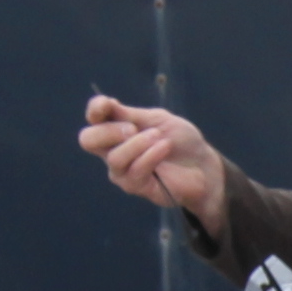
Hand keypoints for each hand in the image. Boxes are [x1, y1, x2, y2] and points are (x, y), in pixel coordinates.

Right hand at [79, 95, 226, 231]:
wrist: (203, 165)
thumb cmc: (180, 140)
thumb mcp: (157, 120)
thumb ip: (130, 114)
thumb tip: (105, 103)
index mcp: (116, 128)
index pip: (94, 118)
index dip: (95, 109)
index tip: (111, 104)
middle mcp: (112, 150)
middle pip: (88, 140)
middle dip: (109, 131)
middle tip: (133, 128)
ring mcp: (122, 171)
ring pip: (114, 158)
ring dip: (138, 144)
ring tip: (159, 138)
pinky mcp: (137, 187)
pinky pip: (135, 171)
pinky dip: (151, 155)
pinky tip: (165, 147)